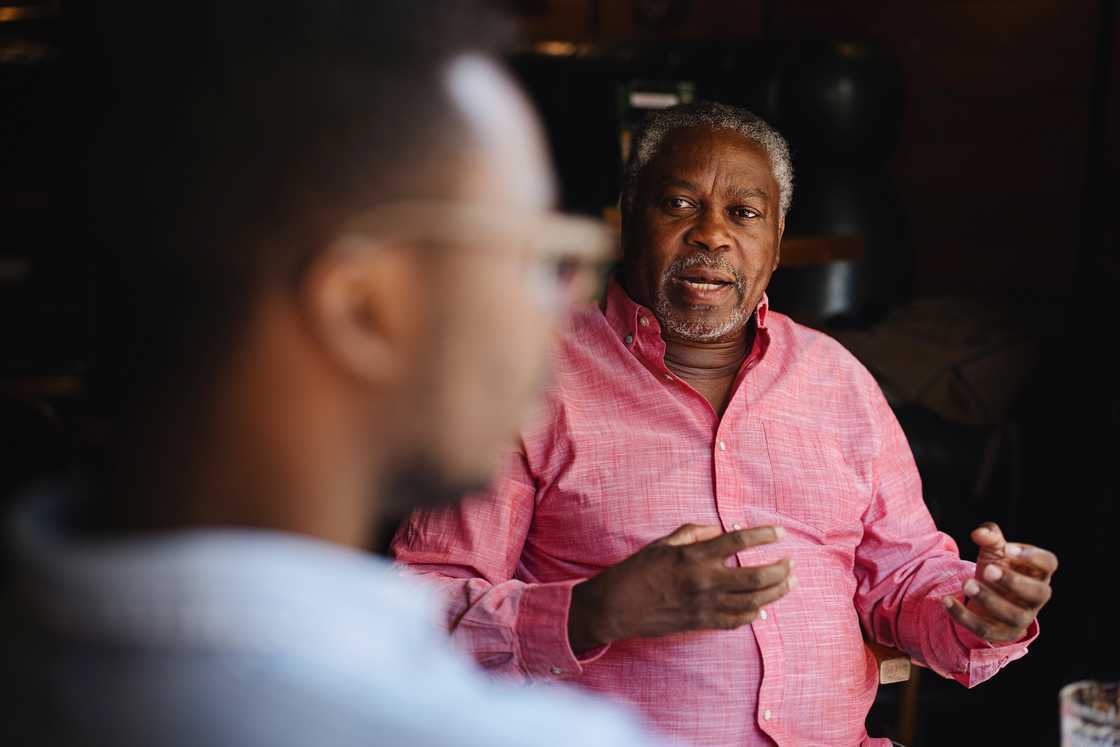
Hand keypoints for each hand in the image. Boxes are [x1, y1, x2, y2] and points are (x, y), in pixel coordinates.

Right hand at [568, 523, 794, 653]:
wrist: (617, 606)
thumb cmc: (637, 570)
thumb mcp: (662, 543)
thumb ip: (692, 532)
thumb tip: (718, 530)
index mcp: (694, 556)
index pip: (738, 541)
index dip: (763, 535)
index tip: (780, 532)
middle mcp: (704, 581)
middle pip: (755, 577)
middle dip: (780, 570)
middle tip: (791, 563)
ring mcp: (705, 605)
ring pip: (753, 602)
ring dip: (776, 593)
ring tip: (789, 583)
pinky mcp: (701, 624)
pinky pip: (736, 622)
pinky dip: (753, 615)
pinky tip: (763, 608)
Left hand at [942, 521, 1056, 642]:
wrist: (988, 594)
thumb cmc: (998, 566)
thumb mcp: (993, 550)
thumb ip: (989, 537)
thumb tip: (979, 534)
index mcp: (1038, 572)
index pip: (1049, 563)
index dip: (1033, 556)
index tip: (1008, 548)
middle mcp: (1035, 597)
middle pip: (1038, 593)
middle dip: (1013, 582)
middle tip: (987, 570)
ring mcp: (1021, 617)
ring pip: (1013, 615)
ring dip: (989, 600)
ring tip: (966, 583)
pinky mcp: (1001, 633)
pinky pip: (984, 629)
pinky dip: (963, 616)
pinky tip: (946, 600)